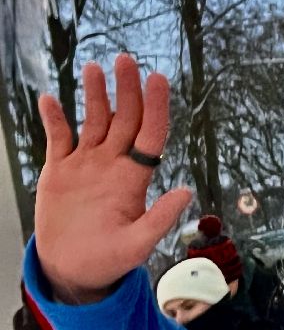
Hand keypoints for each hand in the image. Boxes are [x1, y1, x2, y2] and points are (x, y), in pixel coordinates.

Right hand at [33, 55, 191, 303]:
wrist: (73, 270)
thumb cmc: (109, 261)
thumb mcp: (137, 246)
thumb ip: (159, 219)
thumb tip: (187, 191)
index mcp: (134, 178)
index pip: (149, 134)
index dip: (155, 106)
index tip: (158, 78)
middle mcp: (113, 164)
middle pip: (123, 119)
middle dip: (126, 89)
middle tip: (126, 59)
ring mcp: (86, 165)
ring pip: (93, 121)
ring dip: (94, 95)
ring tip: (94, 68)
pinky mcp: (60, 172)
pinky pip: (57, 138)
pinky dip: (54, 119)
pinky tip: (51, 98)